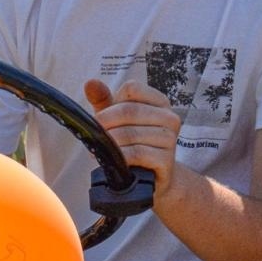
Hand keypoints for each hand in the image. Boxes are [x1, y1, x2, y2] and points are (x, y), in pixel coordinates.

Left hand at [84, 79, 180, 197]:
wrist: (152, 178)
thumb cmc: (133, 143)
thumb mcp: (117, 119)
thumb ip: (104, 99)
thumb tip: (90, 83)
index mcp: (159, 101)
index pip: (132, 89)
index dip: (112, 103)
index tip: (101, 118)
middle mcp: (169, 117)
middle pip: (129, 110)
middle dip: (106, 123)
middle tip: (94, 134)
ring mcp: (170, 139)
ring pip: (131, 133)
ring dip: (110, 142)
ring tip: (101, 150)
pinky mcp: (167, 160)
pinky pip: (137, 153)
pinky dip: (120, 156)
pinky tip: (114, 161)